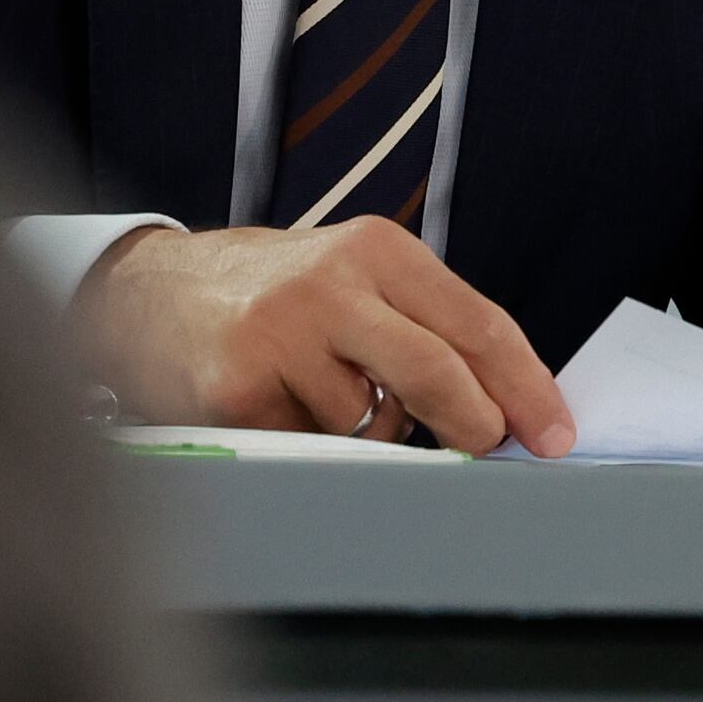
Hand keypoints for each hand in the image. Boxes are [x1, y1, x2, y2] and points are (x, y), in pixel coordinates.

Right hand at [79, 219, 574, 456]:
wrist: (146, 293)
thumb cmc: (272, 296)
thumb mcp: (353, 280)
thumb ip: (424, 328)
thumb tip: (509, 407)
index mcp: (378, 250)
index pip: (480, 324)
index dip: (527, 387)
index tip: (556, 435)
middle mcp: (332, 284)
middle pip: (440, 375)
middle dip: (476, 427)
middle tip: (483, 451)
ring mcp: (281, 335)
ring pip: (373, 426)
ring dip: (369, 435)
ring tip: (321, 396)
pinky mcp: (237, 388)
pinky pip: (312, 449)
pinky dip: (312, 446)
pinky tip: (278, 408)